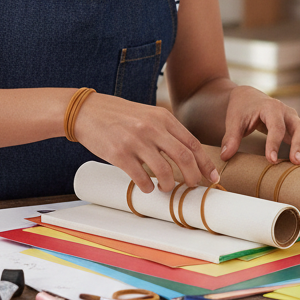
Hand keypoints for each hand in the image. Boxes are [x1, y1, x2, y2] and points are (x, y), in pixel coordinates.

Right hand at [72, 93, 219, 192]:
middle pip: (184, 157)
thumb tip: (185, 155)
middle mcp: (152, 128)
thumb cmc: (118, 115)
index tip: (212, 177)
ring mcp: (136, 141)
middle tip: (192, 187)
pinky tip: (146, 187)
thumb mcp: (147, 114)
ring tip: (166, 188)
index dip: (205, 163)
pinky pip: (140, 177)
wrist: (87, 111)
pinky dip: (147, 187)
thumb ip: (165, 130)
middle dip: (193, 177)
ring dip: (169, 185)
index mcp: (162, 118)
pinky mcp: (119, 154)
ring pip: (164, 171)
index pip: (192, 143)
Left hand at [219, 85, 299, 165]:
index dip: (274, 143)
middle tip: (295, 162)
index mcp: (271, 108)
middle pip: (299, 127)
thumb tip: (225, 157)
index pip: (276, 126)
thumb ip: (231, 138)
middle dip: (299, 145)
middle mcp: (287, 112)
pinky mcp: (297, 127)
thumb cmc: (242, 108)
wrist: (249, 97)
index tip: (271, 160)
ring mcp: (294, 119)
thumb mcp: (234, 121)